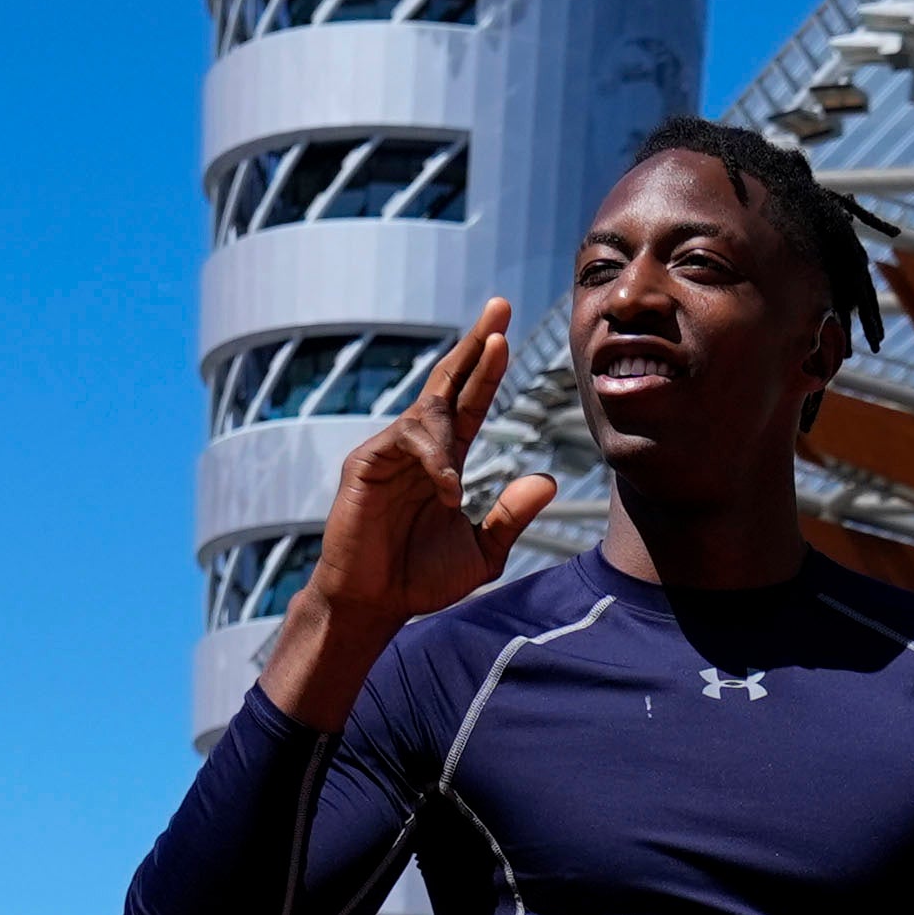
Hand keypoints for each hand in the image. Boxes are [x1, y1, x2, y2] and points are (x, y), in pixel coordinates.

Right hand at [261, 301, 561, 728]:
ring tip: (472, 433)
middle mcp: (417, 447)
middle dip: (474, 344)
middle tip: (500, 307)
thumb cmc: (420, 579)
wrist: (374, 606)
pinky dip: (433, 463)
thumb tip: (548, 481)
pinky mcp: (365, 466)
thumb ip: (510, 517)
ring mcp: (389, 452)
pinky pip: (404, 446)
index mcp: (444, 459)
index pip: (470, 401)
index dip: (489, 367)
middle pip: (447, 382)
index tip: (507, 332)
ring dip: (457, 413)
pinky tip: (447, 489)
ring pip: (429, 412)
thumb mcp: (481, 551)